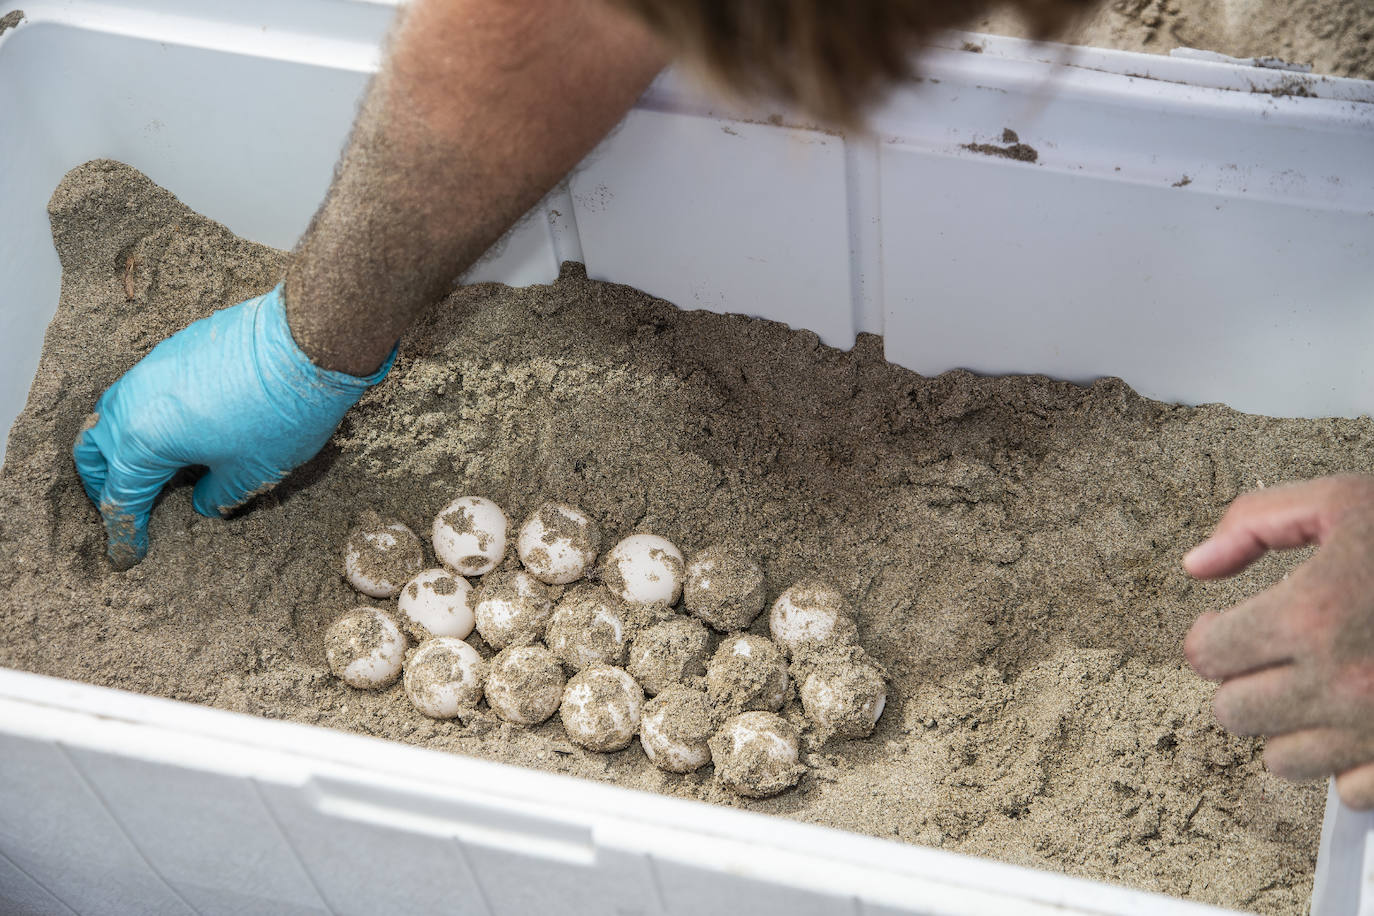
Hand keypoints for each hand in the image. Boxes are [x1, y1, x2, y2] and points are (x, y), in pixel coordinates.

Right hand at [73, 284, 391, 568]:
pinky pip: (142, 390)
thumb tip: (203, 503)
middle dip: (103, 484)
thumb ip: (218, 496)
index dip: (124, 531)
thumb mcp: (251, 472)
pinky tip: (176, 429)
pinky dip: (145, 417)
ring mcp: (150, 369)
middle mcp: (133, 402)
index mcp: (140, 440)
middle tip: (124, 508)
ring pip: (114, 415)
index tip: (126, 555)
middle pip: (96, 451)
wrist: (305, 342)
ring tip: (147, 469)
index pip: (121, 496)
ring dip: (120, 446)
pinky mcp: (174, 349)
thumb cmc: (278, 414)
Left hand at [1183, 475, 1373, 807]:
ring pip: (1280, 760)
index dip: (1212, 637)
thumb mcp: (1344, 501)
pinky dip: (1345, 764)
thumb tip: (1197, 565)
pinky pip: (1347, 792)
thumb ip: (1256, 522)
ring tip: (1318, 688)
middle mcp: (1339, 682)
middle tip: (1272, 657)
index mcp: (1310, 615)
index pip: (1206, 655)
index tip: (1228, 630)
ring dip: (1288, 726)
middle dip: (1242, 682)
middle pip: (1233, 713)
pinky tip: (1361, 723)